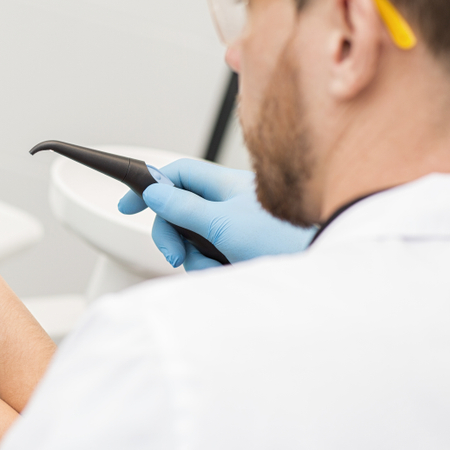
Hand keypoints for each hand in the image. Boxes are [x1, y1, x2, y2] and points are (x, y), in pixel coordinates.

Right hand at [118, 158, 315, 269]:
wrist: (320, 265)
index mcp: (223, 185)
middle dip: (172, 235)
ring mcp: (235, 229)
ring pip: (194, 241)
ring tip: (217, 267)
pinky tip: (230, 274)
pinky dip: (215, 269)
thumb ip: (183, 208)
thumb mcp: (222, 224)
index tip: (129, 206)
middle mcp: (228, 204)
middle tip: (175, 255)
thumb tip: (154, 192)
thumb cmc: (283, 238)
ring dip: (197, 258)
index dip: (150, 187)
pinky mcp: (242, 252)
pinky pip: (213, 259)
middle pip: (179, 213)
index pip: (176, 175)